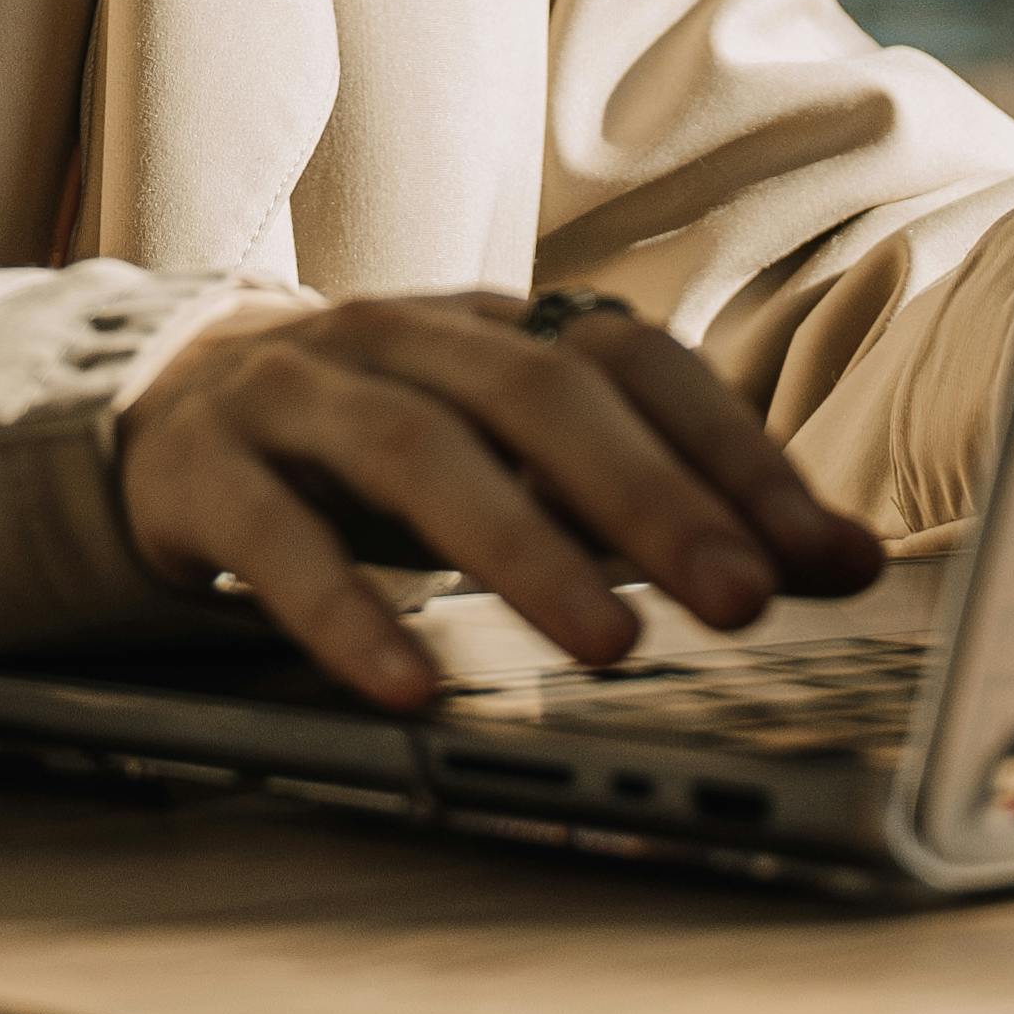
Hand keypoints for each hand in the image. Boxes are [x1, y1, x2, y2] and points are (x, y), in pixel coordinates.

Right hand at [114, 288, 886, 709]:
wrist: (169, 416)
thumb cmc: (382, 449)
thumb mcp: (517, 462)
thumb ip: (663, 504)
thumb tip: (843, 562)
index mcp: (497, 326)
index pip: (634, 361)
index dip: (731, 449)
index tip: (821, 555)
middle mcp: (405, 336)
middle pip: (540, 393)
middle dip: (651, 496)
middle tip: (739, 600)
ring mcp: (297, 393)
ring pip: (416, 449)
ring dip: (523, 546)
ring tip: (610, 644)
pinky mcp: (205, 470)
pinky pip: (275, 538)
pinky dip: (346, 613)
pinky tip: (409, 686)